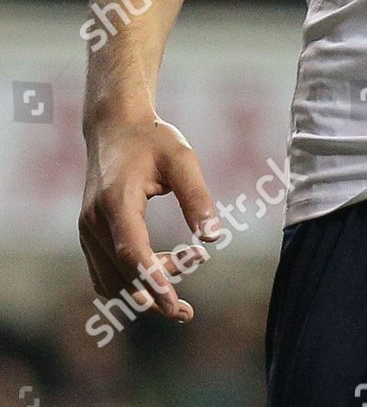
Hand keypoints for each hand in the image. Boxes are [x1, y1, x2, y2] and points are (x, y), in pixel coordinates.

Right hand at [79, 112, 219, 321]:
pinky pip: (104, 274)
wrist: (114, 126)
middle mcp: (94, 220)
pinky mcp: (89, 234)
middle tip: (188, 306)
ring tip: (180, 293)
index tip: (174, 303)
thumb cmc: (153, 139)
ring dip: (143, 291)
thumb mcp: (182, 159)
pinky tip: (158, 280)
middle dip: (156, 293)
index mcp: (116, 200)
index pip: (132, 251)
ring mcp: (87, 230)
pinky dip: (129, 284)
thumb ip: (197, 196)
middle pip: (123, 272)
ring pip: (112, 279)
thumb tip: (214, 237)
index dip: (153, 279)